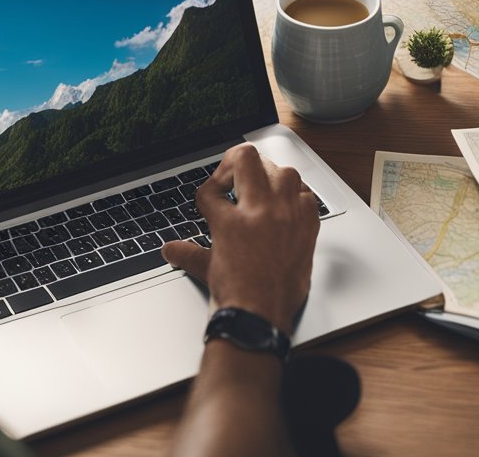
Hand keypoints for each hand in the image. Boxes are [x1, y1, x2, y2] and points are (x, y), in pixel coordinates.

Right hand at [162, 144, 319, 334]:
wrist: (261, 320)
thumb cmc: (236, 297)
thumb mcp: (205, 269)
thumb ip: (187, 252)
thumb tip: (171, 248)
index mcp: (231, 221)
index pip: (213, 189)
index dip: (209, 190)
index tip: (211, 197)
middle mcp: (261, 212)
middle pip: (247, 158)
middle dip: (234, 164)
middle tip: (232, 179)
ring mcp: (287, 218)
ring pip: (283, 171)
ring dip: (269, 175)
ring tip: (260, 187)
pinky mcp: (307, 229)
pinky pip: (307, 196)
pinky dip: (296, 195)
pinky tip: (286, 204)